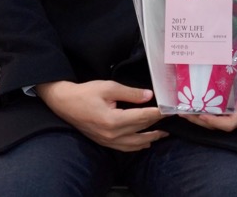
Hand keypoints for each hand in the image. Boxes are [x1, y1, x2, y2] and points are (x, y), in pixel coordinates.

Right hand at [35, 80, 165, 151]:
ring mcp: (107, 140)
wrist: (65, 103)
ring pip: (134, 144)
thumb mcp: (109, 87)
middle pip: (140, 130)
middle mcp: (112, 134)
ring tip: (163, 134)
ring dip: (150, 138)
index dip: (158, 113)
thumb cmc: (86, 93)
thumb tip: (149, 96)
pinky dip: (137, 146)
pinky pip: (125, 148)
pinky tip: (144, 143)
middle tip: (171, 120)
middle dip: (157, 124)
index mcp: (113, 119)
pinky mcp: (104, 142)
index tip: (170, 110)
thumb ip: (130, 93)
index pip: (142, 117)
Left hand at [186, 61, 236, 132]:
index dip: (215, 122)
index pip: (230, 124)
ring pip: (215, 124)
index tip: (202, 115)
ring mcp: (236, 119)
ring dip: (199, 119)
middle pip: (218, 126)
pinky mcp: (231, 115)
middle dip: (200, 121)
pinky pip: (216, 118)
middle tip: (184, 113)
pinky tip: (192, 108)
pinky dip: (204, 115)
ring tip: (183, 112)